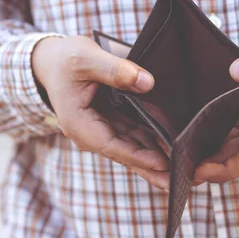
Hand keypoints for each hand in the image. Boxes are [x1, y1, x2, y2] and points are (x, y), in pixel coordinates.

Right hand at [32, 36, 169, 189]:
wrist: (51, 61)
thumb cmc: (65, 59)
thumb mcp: (87, 58)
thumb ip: (115, 70)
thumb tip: (147, 83)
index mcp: (79, 123)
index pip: (112, 145)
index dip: (138, 155)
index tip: (163, 163)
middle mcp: (90, 133)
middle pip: (126, 154)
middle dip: (154, 168)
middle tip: (184, 180)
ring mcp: (101, 129)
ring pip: (133, 147)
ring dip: (157, 157)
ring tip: (187, 168)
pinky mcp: (111, 122)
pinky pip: (134, 135)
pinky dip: (153, 141)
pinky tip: (175, 146)